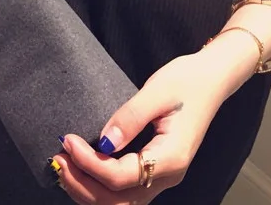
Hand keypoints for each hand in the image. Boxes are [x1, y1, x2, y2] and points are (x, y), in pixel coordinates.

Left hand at [51, 48, 246, 203]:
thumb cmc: (188, 80)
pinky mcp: (157, 169)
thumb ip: (129, 117)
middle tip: (58, 159)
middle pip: (117, 201)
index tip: (68, 140)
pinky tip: (84, 169)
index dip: (89, 163)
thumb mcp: (157, 90)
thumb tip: (103, 142)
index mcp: (171, 158)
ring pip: (120, 203)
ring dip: (89, 191)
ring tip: (65, 167)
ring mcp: (163, 176)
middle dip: (82, 185)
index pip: (120, 177)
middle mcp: (168, 176)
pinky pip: (125, 191)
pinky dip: (101, 186)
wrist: (213, 78)